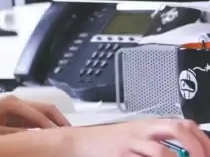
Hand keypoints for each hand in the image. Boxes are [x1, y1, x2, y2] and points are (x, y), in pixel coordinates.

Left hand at [0, 95, 69, 137]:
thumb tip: (40, 138)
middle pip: (46, 110)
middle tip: (75, 138)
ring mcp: (13, 110)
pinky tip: (46, 140)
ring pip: (40, 115)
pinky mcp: (9, 117)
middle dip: (60, 122)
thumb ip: (19, 135)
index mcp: (13, 104)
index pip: (43, 117)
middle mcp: (16, 103)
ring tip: (64, 140)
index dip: (57, 130)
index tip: (70, 142)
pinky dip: (42, 128)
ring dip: (52, 125)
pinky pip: (31, 121)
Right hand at [64, 118, 209, 156]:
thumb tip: (186, 152)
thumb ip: (158, 141)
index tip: (209, 153)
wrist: (81, 144)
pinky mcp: (122, 154)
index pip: (183, 123)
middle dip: (196, 147)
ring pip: (163, 149)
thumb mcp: (134, 136)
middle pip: (177, 128)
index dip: (202, 139)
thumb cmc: (109, 143)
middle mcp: (143, 130)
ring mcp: (133, 143)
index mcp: (149, 125)